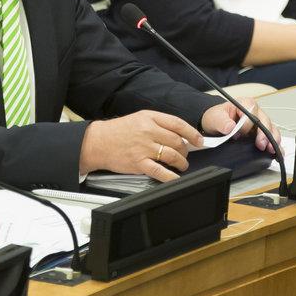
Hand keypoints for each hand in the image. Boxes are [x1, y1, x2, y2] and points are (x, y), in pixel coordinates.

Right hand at [79, 110, 201, 181]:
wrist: (97, 142)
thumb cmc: (117, 131)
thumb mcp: (138, 118)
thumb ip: (157, 124)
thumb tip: (178, 134)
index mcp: (149, 118)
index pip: (177, 124)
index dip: (191, 133)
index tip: (198, 140)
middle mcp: (147, 131)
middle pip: (177, 141)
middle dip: (185, 150)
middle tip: (185, 154)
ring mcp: (143, 148)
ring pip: (172, 155)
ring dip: (181, 162)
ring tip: (181, 165)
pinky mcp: (138, 163)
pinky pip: (160, 171)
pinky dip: (171, 176)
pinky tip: (175, 177)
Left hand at [201, 99, 279, 153]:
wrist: (216, 126)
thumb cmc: (217, 118)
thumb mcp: (214, 118)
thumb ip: (221, 121)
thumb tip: (230, 127)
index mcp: (244, 104)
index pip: (251, 111)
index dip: (246, 124)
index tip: (240, 134)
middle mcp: (255, 112)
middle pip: (265, 121)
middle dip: (264, 134)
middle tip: (261, 145)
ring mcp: (261, 123)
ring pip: (272, 129)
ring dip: (272, 140)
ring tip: (271, 150)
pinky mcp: (262, 134)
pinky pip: (272, 138)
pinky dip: (276, 146)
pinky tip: (277, 153)